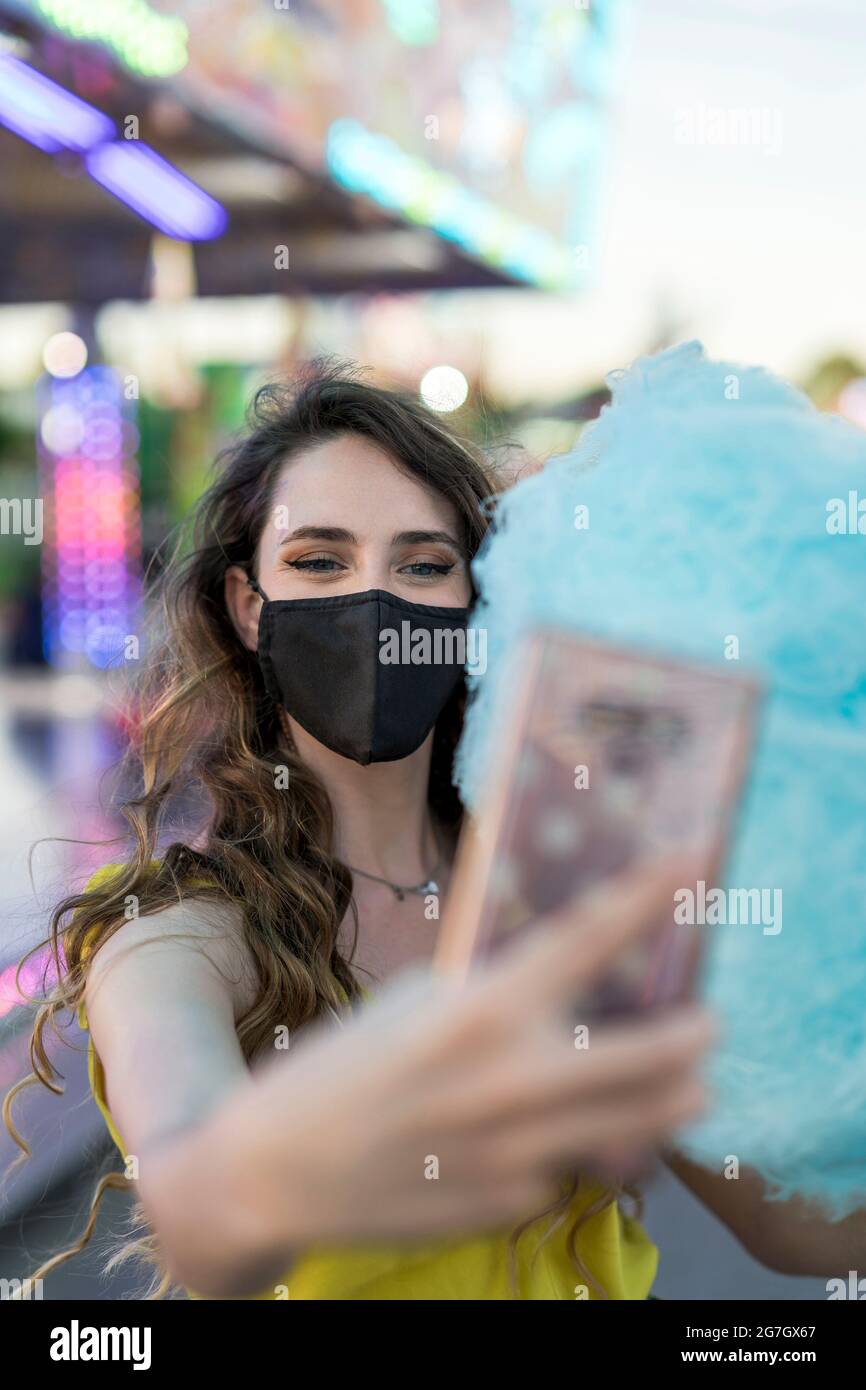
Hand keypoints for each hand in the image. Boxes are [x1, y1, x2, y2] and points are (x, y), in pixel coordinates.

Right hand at [247, 856, 715, 1246]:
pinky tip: (550, 1134)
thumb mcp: (412, 1005)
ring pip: (640, 1127)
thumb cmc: (340, 1068)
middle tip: (706, 1020)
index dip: (645, 897)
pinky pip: (573, 1167)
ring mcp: (519, 1152)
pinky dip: (578, 1146)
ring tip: (680, 1082)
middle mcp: (512, 1082)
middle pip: (654, 1058)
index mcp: (481, 1011)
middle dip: (695, 1035)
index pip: (586, 941)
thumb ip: (489, 991)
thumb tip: (554, 976)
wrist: (277, 1172)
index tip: (690, 863)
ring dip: (671, 1099)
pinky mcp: (512, 1203)